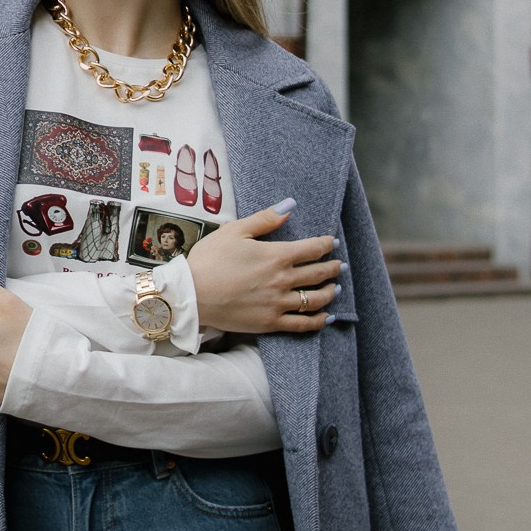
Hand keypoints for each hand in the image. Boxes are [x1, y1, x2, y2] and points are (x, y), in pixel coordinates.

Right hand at [186, 199, 343, 334]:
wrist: (191, 294)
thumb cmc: (209, 260)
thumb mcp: (234, 231)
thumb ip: (265, 219)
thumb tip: (289, 206)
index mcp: (277, 255)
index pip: (313, 248)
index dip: (326, 244)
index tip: (332, 243)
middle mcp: (283, 280)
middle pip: (319, 273)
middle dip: (332, 268)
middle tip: (339, 265)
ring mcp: (279, 303)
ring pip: (315, 299)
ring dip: (330, 292)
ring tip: (335, 288)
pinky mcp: (271, 322)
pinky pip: (303, 324)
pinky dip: (319, 321)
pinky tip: (326, 316)